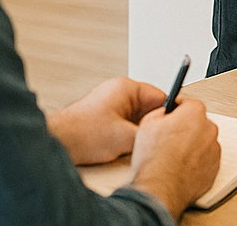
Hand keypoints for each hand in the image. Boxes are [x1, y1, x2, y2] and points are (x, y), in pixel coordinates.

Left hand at [46, 77, 165, 165]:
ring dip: (140, 130)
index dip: (170, 112)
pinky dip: (130, 134)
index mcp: (126, 88)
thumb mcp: (125, 137)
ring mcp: (111, 104)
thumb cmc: (81, 133)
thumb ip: (149, 134)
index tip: (179, 122)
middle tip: (159, 137)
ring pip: (138, 117)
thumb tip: (163, 135)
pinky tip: (128, 146)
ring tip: (140, 144)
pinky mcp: (105, 117)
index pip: (160, 95)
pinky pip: (127, 124)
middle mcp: (119, 93)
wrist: (56, 142)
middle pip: (149, 107)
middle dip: (154, 123)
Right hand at [128, 97, 221, 218]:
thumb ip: (161, 112)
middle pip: (197, 123)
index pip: (188, 103)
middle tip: (169, 139)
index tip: (171, 115)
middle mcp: (209, 128)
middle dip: (185, 129)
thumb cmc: (154, 159)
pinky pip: (206, 160)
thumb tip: (164, 112)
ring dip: (191, 146)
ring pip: (202, 142)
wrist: (160, 188)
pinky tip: (180, 167)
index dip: (176, 110)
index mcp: (194, 113)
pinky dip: (196, 162)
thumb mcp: (147, 123)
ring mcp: (214, 149)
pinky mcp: (214, 168)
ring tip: (173, 157)